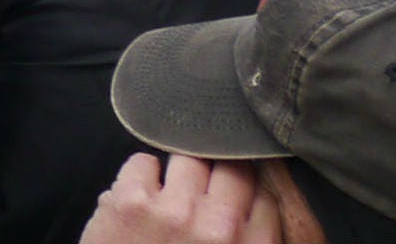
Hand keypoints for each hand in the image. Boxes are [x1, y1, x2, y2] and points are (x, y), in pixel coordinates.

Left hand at [80, 155, 281, 243]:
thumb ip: (249, 237)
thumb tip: (256, 200)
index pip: (264, 194)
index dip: (246, 193)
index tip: (232, 197)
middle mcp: (219, 227)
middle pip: (233, 169)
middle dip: (218, 177)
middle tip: (201, 193)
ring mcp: (174, 211)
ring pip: (189, 159)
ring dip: (180, 175)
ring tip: (168, 197)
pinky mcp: (131, 201)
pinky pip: (144, 162)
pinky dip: (141, 176)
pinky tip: (138, 198)